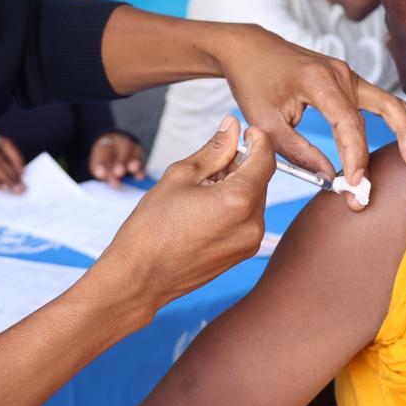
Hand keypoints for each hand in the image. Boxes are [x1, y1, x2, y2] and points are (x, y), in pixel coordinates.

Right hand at [95, 116, 273, 318]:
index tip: (245, 131)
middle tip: (213, 160)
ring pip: (254, 199)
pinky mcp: (242, 254)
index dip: (257, 139)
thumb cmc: (151, 227)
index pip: (265, 158)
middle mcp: (252, 224)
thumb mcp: (180, 176)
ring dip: (237, 185)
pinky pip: (247, 219)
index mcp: (238, 200)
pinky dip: (234, 206)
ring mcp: (249, 242)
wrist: (140, 278)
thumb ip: (213, 150)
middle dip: (243, 163)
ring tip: (203, 187)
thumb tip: (232, 127)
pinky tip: (206, 207)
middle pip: (261, 179)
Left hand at [214, 25, 405, 209]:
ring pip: (384, 104)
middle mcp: (340, 73)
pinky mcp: (348, 78)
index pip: (348, 123)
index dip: (355, 156)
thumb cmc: (254, 84)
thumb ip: (297, 151)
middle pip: (374, 114)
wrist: (250, 50)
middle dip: (386, 147)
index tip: (355, 183)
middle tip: (398, 173)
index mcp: (318, 80)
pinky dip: (400, 113)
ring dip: (404, 129)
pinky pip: (380, 98)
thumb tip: (329, 177)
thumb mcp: (264, 122)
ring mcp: (347, 73)